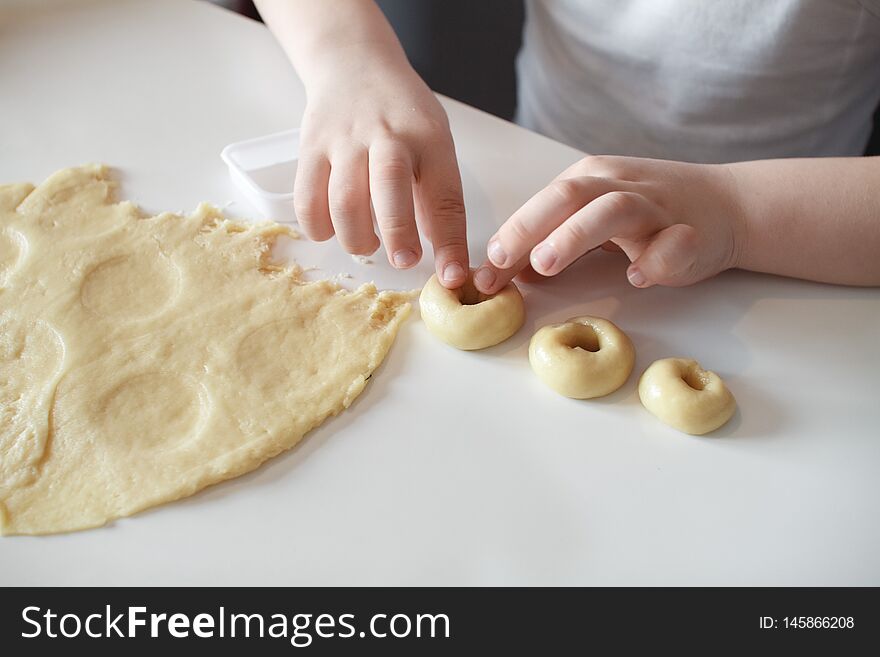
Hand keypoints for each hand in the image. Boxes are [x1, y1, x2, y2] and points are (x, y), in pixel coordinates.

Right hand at [295, 55, 467, 286]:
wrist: (353, 63)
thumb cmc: (401, 112)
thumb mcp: (434, 142)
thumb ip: (436, 195)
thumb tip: (443, 255)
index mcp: (428, 138)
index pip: (445, 196)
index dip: (450, 242)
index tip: (452, 276)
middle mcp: (386, 136)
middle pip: (389, 188)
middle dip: (398, 234)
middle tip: (404, 261)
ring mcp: (343, 141)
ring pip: (343, 201)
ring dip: (357, 238)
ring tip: (369, 244)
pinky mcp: (309, 149)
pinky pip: (306, 200)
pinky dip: (319, 228)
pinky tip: (334, 229)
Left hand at [473, 155, 745, 293]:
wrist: (729, 204)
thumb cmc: (650, 216)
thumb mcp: (594, 221)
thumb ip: (552, 241)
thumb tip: (504, 270)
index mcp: (592, 179)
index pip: (542, 203)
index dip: (510, 235)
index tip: (483, 272)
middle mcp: (620, 186)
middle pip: (569, 195)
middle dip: (529, 227)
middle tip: (501, 261)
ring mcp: (658, 206)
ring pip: (614, 209)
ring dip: (575, 235)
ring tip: (545, 264)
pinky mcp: (693, 232)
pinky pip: (675, 241)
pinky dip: (657, 257)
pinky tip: (638, 276)